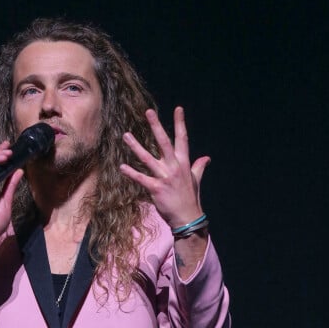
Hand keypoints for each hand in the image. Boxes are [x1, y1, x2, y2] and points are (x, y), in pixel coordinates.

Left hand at [120, 107, 209, 228]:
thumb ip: (199, 167)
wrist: (187, 218)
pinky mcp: (156, 189)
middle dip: (156, 126)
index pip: (183, 139)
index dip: (180, 123)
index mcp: (184, 163)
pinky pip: (141, 179)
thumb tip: (206, 158)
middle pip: (164, 142)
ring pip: (148, 158)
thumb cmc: (190, 198)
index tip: (178, 109)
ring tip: (126, 135)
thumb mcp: (195, 180)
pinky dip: (131, 173)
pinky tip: (122, 167)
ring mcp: (165, 177)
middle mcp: (174, 167)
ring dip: (136, 146)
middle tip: (148, 112)